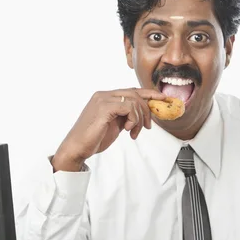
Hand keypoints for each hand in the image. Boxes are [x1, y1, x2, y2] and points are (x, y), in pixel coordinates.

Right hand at [52, 88, 166, 171]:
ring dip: (139, 118)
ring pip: (134, 100)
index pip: (132, 91)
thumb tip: (140, 114)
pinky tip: (128, 129)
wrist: (77, 148)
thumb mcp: (114, 125)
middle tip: (147, 126)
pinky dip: (133, 118)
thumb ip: (125, 116)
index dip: (149, 93)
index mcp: (105, 97)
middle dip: (147, 110)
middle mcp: (104, 95)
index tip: (162, 99)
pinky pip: (129, 107)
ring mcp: (103, 99)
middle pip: (136, 94)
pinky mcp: (104, 107)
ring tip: (134, 132)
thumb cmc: (93, 138)